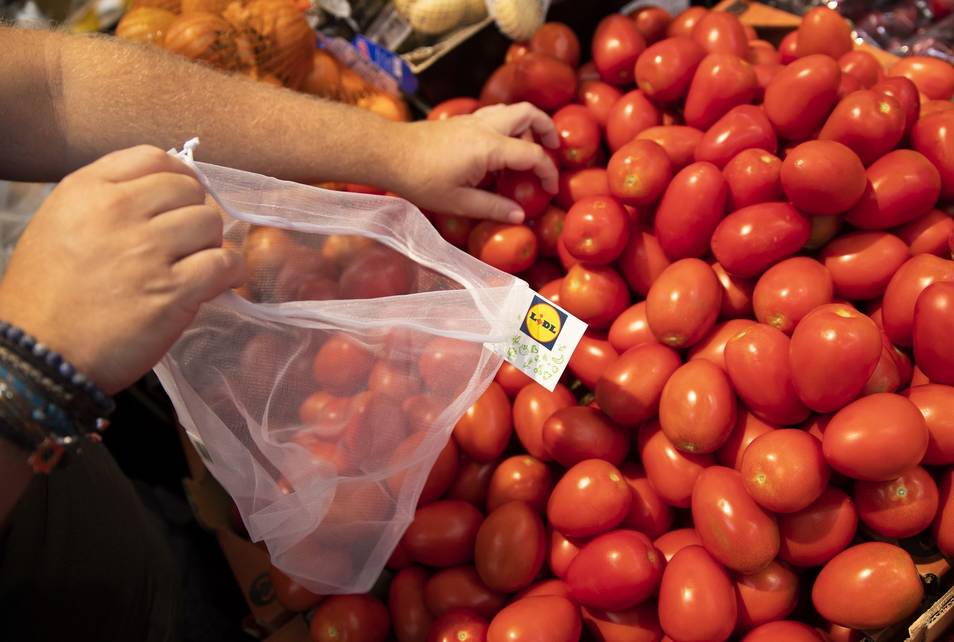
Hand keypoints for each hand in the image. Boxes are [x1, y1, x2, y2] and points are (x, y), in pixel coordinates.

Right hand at [0, 145, 244, 392]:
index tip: (178, 202)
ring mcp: (148, 251)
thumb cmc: (48, 295)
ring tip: (194, 265)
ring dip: (211, 244)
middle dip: (193, 215)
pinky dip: (229, 272)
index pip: (155, 158)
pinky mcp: (173, 290)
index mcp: (88, 190)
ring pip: (211, 223)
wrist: (41, 354)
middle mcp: (118, 212)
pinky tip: (215, 283)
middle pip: (190, 190)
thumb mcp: (61, 223)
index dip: (176, 178)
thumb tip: (163, 189)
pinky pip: (225, 263)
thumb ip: (107, 199)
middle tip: (185, 243)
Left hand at [391, 102, 558, 222]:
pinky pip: (495, 115)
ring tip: (530, 148)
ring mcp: (473, 121)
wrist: (390, 153)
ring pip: (512, 110)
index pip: (532, 154)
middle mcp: (485, 127)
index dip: (548, 172)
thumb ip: (492, 208)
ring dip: (527, 125)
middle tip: (553, 150)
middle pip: (528, 114)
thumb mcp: (458, 202)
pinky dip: (508, 126)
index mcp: (489, 147)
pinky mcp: (462, 122)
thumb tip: (519, 216)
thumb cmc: (420, 179)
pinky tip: (501, 148)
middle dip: (546, 129)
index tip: (550, 188)